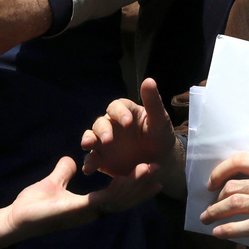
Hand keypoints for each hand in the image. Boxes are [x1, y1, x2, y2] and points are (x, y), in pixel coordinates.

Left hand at [0, 156, 160, 248]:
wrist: (14, 220)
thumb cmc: (31, 206)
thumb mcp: (53, 183)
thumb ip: (64, 172)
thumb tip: (71, 160)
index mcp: (89, 206)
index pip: (118, 198)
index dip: (136, 189)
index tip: (151, 176)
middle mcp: (92, 212)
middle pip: (125, 200)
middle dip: (143, 186)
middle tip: (160, 171)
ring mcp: (86, 213)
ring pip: (119, 199)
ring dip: (136, 185)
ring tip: (149, 169)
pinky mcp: (78, 211)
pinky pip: (103, 199)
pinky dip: (117, 188)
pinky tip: (127, 177)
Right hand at [82, 78, 184, 197]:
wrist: (161, 162)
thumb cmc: (161, 137)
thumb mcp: (160, 120)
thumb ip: (153, 102)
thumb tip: (149, 80)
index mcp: (126, 113)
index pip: (117, 107)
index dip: (120, 113)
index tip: (128, 123)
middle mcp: (112, 125)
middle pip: (101, 122)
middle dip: (103, 130)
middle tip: (108, 140)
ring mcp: (104, 142)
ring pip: (91, 137)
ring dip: (88, 141)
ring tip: (88, 146)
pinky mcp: (101, 159)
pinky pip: (91, 159)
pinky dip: (88, 163)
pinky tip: (89, 169)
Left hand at [201, 153, 248, 248]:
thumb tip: (236, 185)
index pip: (242, 161)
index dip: (221, 171)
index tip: (211, 183)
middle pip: (235, 185)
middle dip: (215, 198)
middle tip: (208, 208)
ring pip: (238, 204)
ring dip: (216, 213)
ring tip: (207, 219)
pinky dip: (230, 230)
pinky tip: (219, 232)